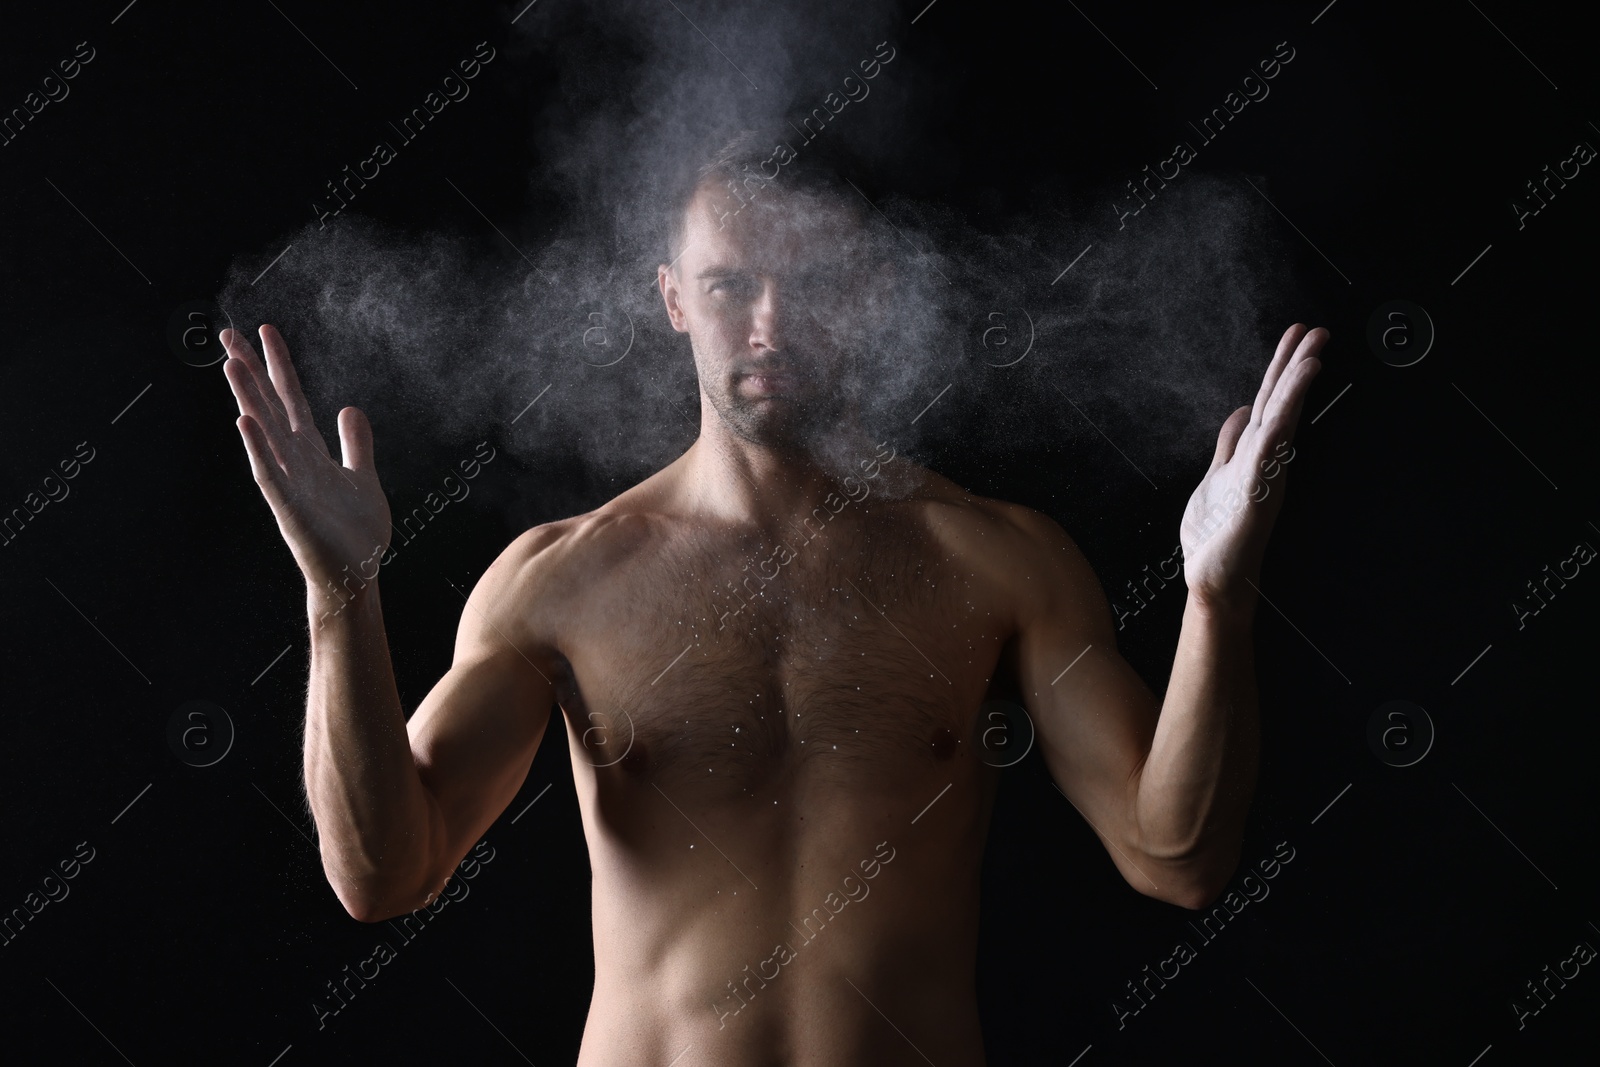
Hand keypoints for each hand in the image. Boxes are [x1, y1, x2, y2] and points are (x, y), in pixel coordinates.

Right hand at [221, 325, 391, 597]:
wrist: (355, 575)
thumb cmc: (355, 532)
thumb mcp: (362, 477)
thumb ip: (355, 444)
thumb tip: (349, 408)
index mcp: (310, 452)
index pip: (291, 399)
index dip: (279, 365)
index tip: (265, 330)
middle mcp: (293, 461)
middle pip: (268, 406)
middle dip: (251, 370)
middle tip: (228, 332)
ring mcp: (287, 483)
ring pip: (263, 432)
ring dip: (247, 398)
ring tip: (231, 363)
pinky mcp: (289, 508)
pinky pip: (269, 473)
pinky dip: (257, 448)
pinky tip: (244, 422)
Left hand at [1179, 323, 1326, 610]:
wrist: (1213, 580)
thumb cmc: (1216, 535)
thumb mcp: (1216, 476)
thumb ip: (1229, 444)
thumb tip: (1239, 410)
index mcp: (1252, 453)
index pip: (1268, 401)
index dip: (1281, 368)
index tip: (1298, 335)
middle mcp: (1262, 459)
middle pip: (1278, 403)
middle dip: (1295, 365)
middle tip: (1318, 329)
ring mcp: (1263, 474)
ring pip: (1280, 421)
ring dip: (1294, 386)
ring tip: (1313, 352)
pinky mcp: (1256, 493)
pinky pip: (1269, 451)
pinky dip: (1279, 423)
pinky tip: (1288, 404)